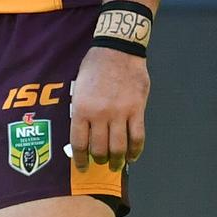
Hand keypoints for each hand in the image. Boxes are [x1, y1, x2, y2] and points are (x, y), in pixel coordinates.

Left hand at [70, 47, 149, 172]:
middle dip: (99, 160)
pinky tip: (132, 156)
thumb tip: (82, 131)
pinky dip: (135, 151)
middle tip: (100, 162)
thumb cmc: (94, 65)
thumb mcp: (78, 86)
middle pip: (99, 149)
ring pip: (118, 148)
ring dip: (116, 161)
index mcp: (81, 108)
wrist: (117, 49)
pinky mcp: (137, 110)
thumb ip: (80, 109)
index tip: (81, 167)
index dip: (80, 159)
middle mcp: (99, 114)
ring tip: (115, 164)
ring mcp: (120, 113)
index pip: (79, 142)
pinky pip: (137, 138)